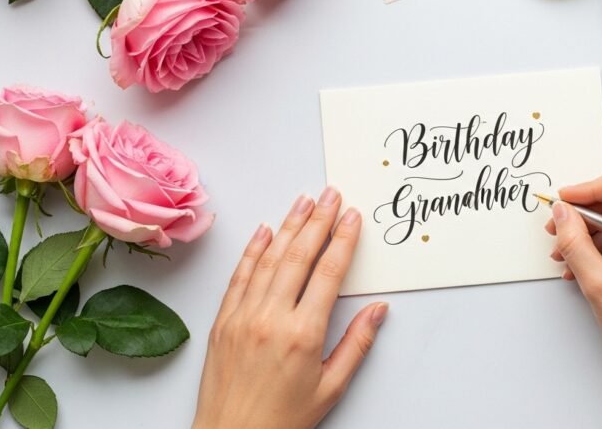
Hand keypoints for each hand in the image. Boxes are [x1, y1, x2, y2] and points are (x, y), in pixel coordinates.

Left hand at [193, 188, 386, 428]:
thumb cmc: (281, 419)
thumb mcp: (331, 387)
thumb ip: (356, 344)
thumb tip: (378, 311)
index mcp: (302, 334)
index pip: (328, 273)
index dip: (343, 240)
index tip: (352, 217)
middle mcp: (270, 318)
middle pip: (299, 256)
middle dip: (318, 221)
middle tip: (331, 195)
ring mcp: (243, 316)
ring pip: (269, 259)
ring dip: (289, 226)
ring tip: (304, 201)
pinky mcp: (222, 321)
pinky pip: (240, 275)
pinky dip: (253, 250)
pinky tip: (265, 230)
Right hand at [545, 165, 601, 428]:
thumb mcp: (598, 281)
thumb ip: (574, 240)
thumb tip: (560, 211)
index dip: (590, 187)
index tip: (563, 201)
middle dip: (586, 211)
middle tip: (556, 227)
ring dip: (590, 229)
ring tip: (563, 252)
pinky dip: (601, 242)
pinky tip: (579, 263)